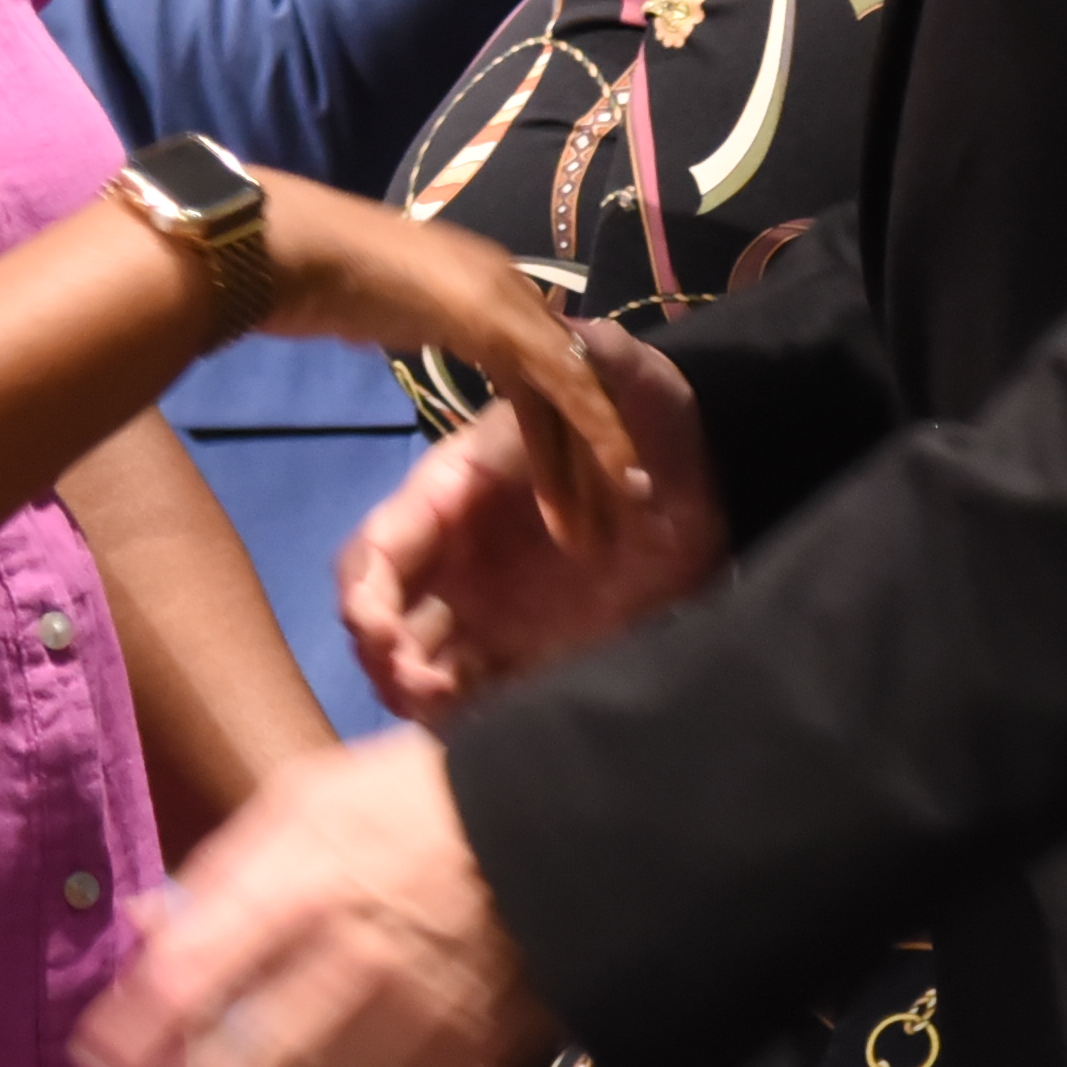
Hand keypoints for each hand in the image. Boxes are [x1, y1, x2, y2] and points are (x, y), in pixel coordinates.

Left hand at [72, 729, 546, 1066]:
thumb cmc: (411, 801)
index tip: (96, 1062)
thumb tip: (141, 921)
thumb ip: (221, 870)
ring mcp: (410, 1021)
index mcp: (300, 881)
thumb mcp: (305, 800)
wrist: (553, 830)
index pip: (191, 976)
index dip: (134, 1032)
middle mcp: (350, 958)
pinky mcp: (460, 1065)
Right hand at [254, 178, 647, 560]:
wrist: (290, 250)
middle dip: (591, 436)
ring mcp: (503, 295)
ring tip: (625, 498)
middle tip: (620, 494)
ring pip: (572, 380)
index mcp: (476, 281)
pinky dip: (592, 425)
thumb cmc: (306, 278)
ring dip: (598, 443)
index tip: (581, 467)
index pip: (536, 358)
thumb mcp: (370, 305)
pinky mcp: (498, 318)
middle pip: (565, 372)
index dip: (562, 414)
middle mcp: (503, 282)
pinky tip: (616, 468)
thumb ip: (397, 316)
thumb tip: (385, 326)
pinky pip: (562, 381)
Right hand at [342, 335, 725, 722]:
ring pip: (413, 667)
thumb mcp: (625, 376)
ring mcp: (486, 612)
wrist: (701, 476)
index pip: (379, 550)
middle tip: (420, 685)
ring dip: (411, 694)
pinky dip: (457, 719)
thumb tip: (580, 339)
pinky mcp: (525, 654)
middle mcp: (454, 562)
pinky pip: (470, 700)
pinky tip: (478, 727)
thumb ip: (598, 357)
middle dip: (380, 657)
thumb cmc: (647, 420)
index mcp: (453, 497)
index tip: (380, 630)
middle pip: (379, 620)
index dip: (365, 592)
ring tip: (446, 706)